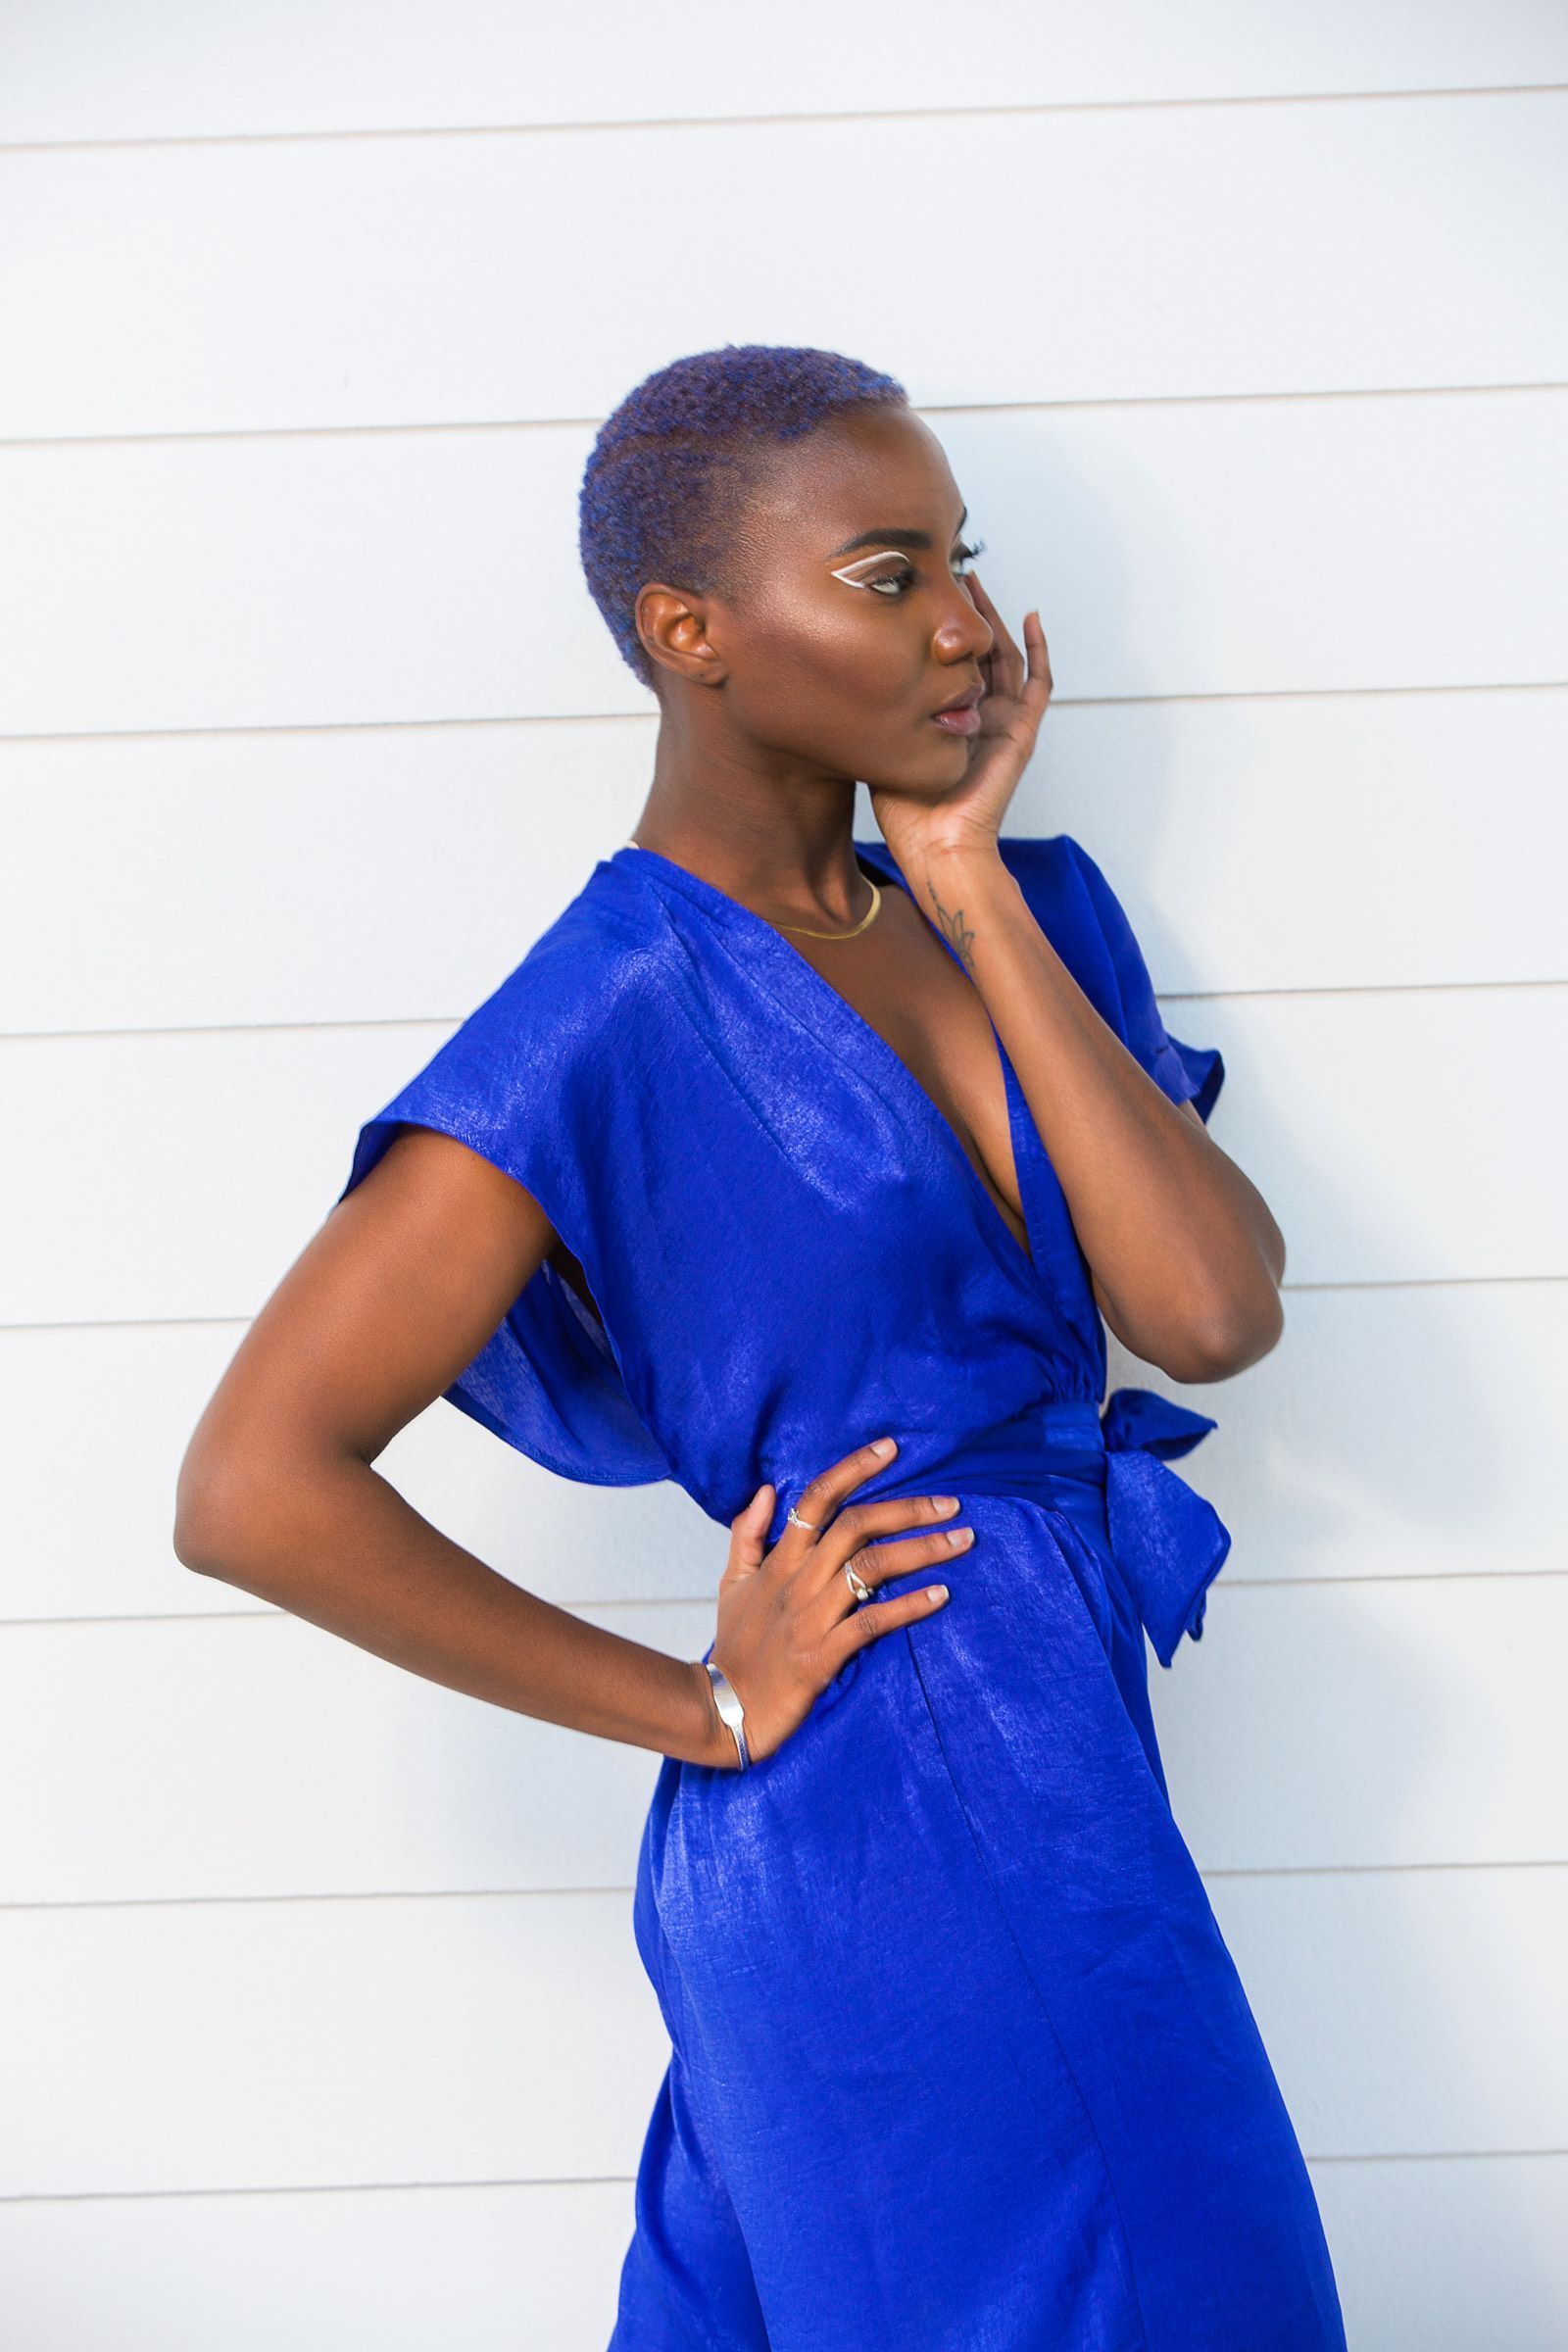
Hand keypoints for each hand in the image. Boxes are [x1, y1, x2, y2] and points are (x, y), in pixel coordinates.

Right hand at [700, 1439, 972, 1766]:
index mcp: (779, 1560)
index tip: (891, 1449)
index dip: (854, 1469)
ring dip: (922, 1551)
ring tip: (962, 1541)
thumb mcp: (731, 1582)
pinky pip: (872, 1623)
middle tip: (952, 1503)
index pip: (816, 1498)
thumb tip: (765, 1490)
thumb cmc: (736, 1645)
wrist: (726, 1708)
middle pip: (856, 1527)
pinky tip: (941, 1595)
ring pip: (871, 1569)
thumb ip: (747, 1534)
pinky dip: (909, 1607)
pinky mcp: (823, 1656)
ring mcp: (812, 1618)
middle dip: (908, 1509)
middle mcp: (798, 1582)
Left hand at [869, 580, 1052, 872]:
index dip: (939, 632)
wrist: (936, 846)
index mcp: (947, 722)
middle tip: (948, 572)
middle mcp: (976, 718)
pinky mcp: (1021, 732)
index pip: (946, 666)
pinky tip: (1031, 616)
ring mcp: (1002, 723)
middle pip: (976, 653)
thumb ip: (878, 713)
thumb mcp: (881, 747)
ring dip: (994, 618)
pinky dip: (1039, 649)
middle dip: (965, 614)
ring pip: (1004, 657)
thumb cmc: (906, 812)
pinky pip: (1039, 683)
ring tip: (976, 581)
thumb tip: (845, 677)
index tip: (919, 598)